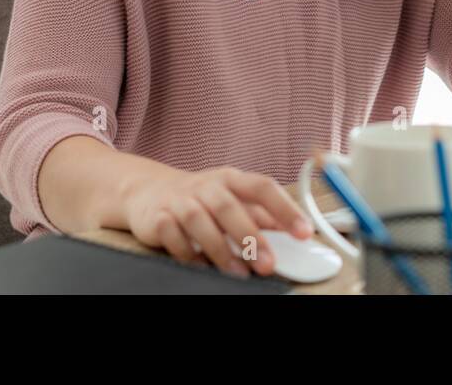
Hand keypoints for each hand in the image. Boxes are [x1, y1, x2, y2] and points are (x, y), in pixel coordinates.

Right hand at [121, 164, 313, 277]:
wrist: (147, 191)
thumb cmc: (200, 198)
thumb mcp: (233, 199)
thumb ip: (262, 215)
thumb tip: (294, 234)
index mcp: (231, 179)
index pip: (262, 187)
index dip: (285, 209)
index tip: (304, 232)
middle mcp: (206, 185)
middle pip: (229, 206)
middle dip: (250, 237)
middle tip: (268, 264)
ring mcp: (179, 200)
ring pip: (199, 221)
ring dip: (220, 249)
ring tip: (238, 272)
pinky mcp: (157, 217)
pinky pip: (172, 235)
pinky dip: (187, 252)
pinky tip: (201, 266)